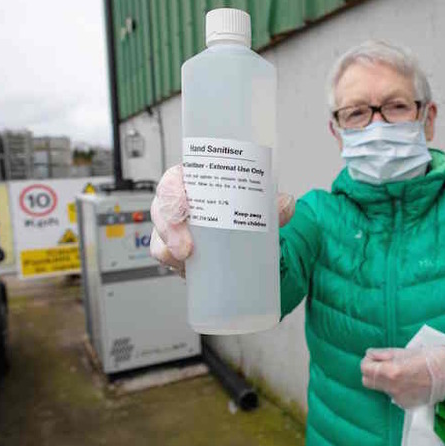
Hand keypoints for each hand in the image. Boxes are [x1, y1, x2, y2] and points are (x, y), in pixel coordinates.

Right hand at [150, 164, 295, 275]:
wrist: (248, 246)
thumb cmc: (244, 216)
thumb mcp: (259, 209)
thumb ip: (273, 207)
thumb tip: (286, 203)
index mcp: (196, 183)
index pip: (175, 178)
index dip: (172, 189)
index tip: (182, 204)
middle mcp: (180, 204)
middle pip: (161, 207)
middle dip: (168, 225)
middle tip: (185, 244)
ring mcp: (174, 230)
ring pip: (159, 234)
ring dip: (167, 246)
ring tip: (185, 258)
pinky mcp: (176, 252)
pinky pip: (165, 256)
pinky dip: (172, 262)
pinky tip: (184, 267)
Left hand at [360, 347, 444, 408]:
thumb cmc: (431, 358)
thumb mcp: (406, 351)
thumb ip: (385, 354)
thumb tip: (370, 354)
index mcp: (392, 371)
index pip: (365, 369)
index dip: (368, 360)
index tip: (374, 357)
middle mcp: (393, 387)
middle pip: (367, 381)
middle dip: (371, 371)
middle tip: (382, 363)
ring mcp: (399, 398)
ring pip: (381, 388)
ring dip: (383, 379)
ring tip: (399, 370)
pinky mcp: (405, 404)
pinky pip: (392, 394)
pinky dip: (395, 386)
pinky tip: (408, 380)